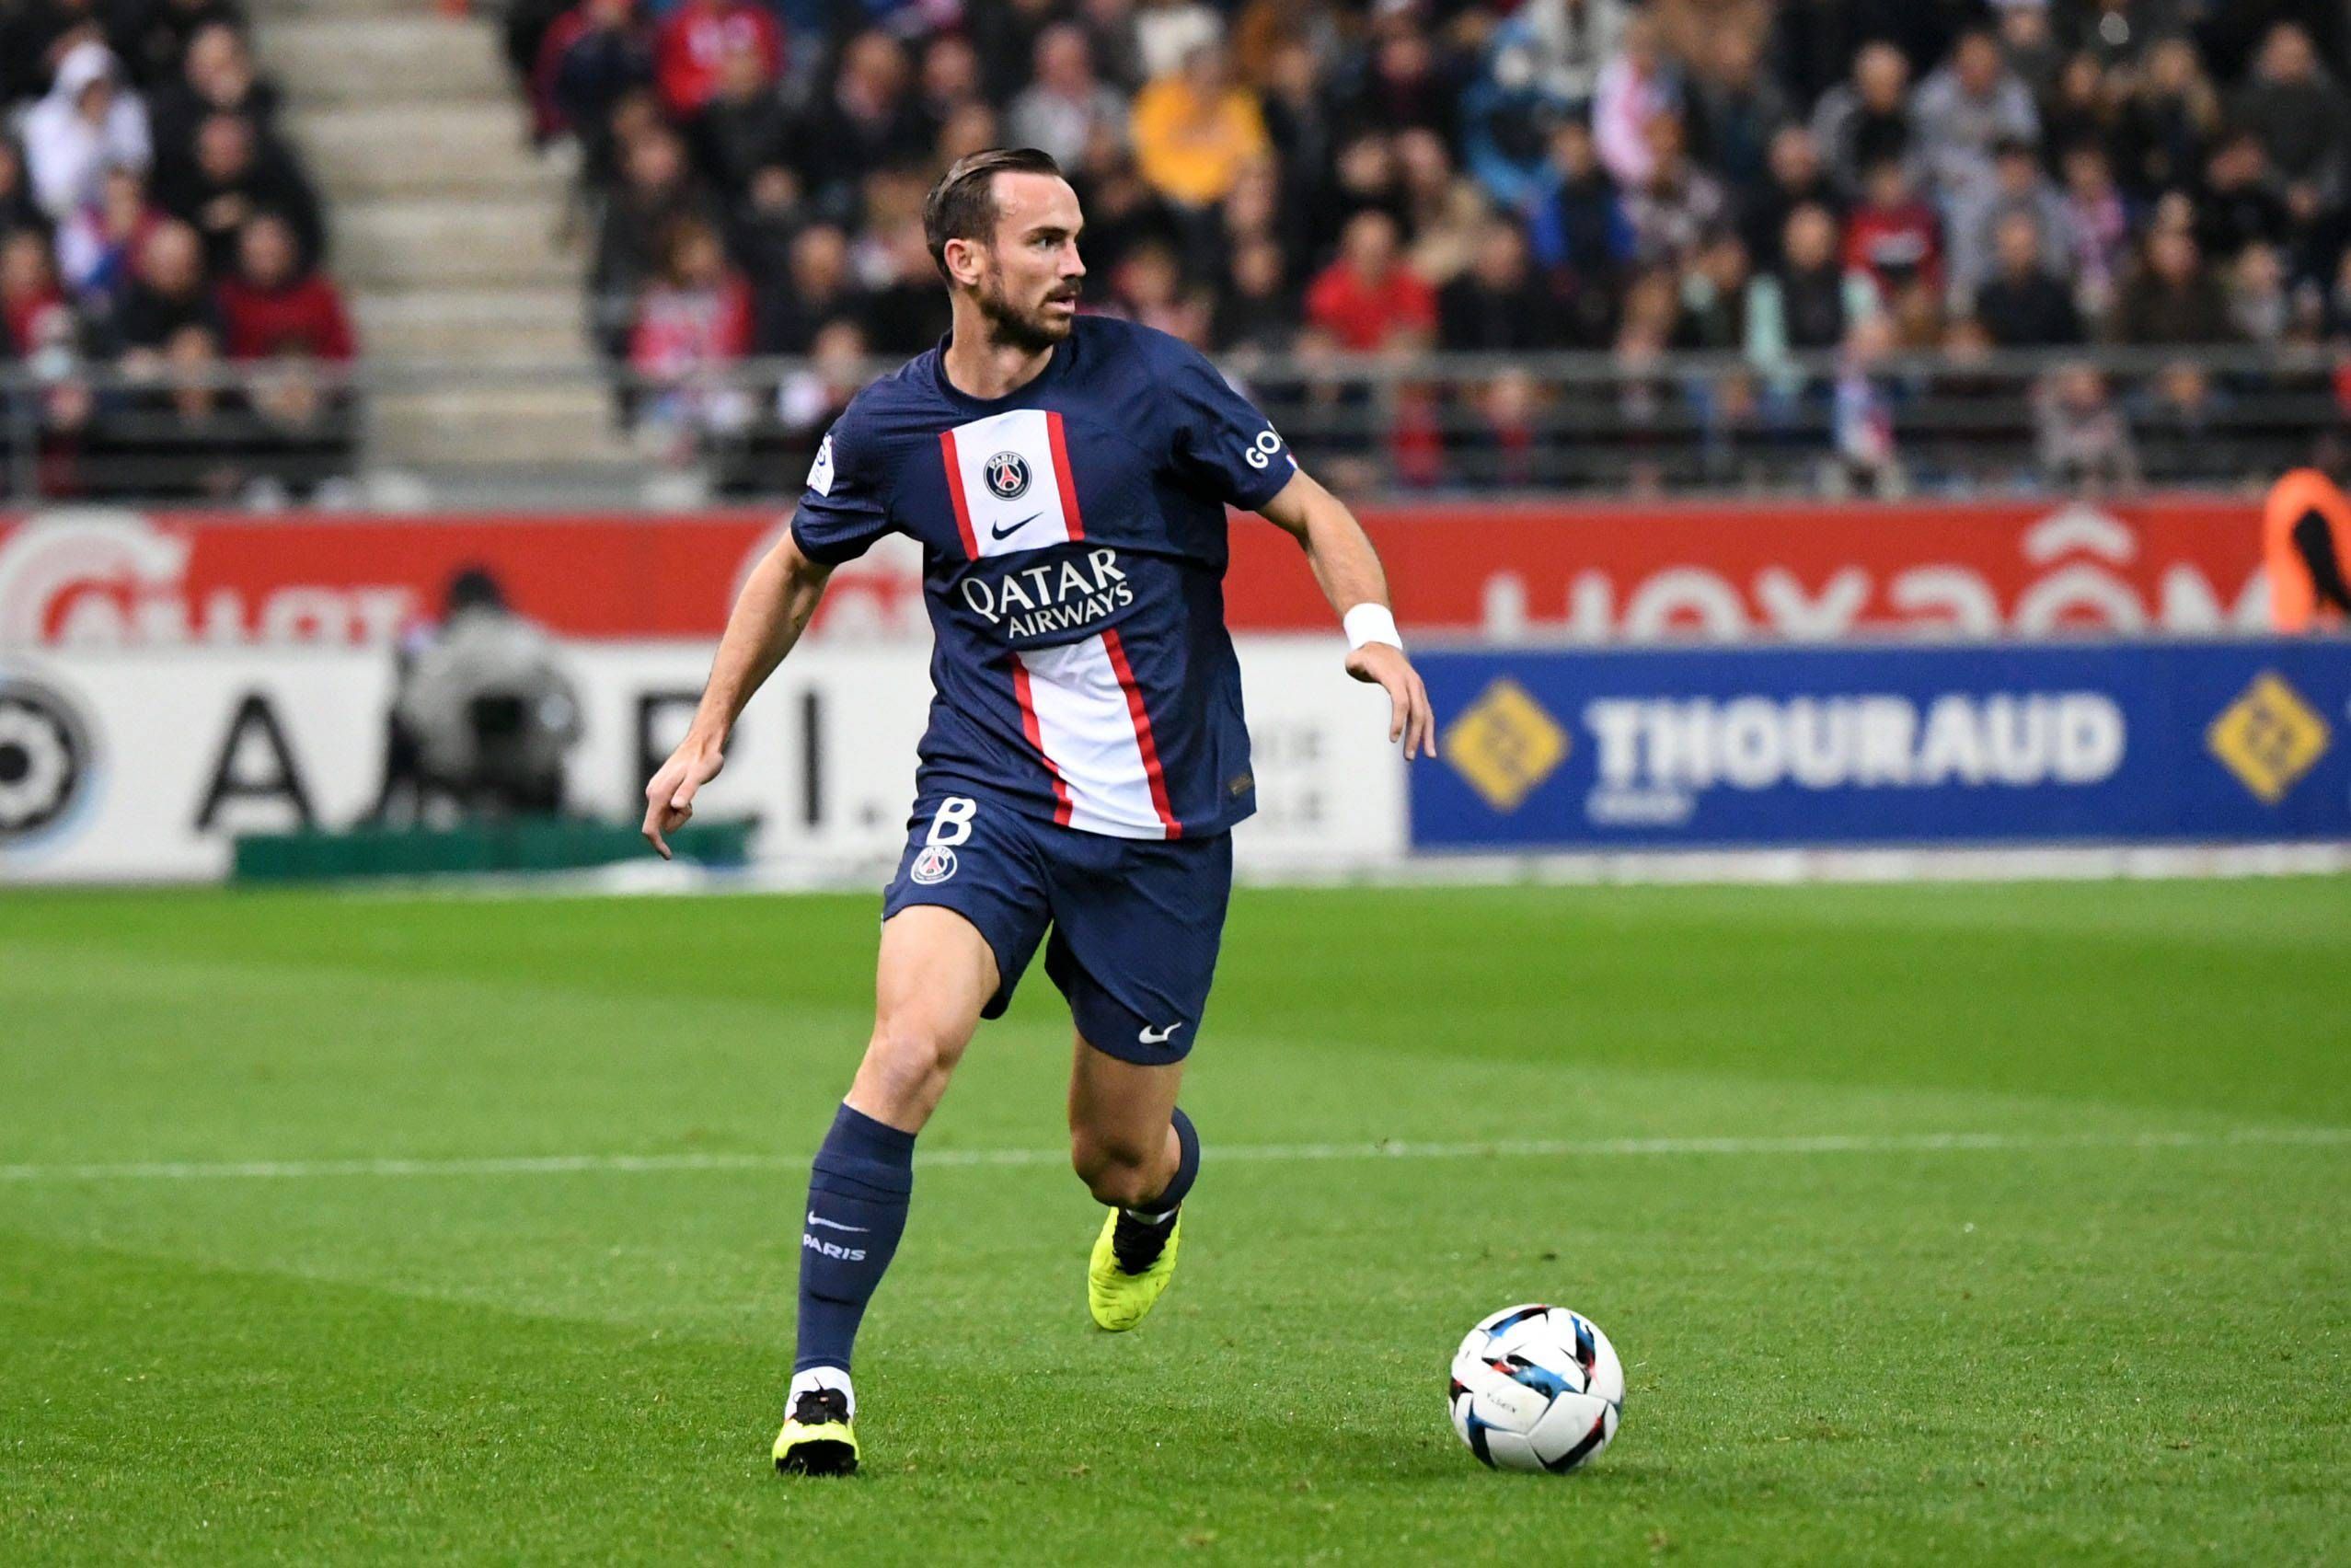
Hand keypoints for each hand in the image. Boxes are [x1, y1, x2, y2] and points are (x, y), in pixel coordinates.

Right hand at [641, 735, 725, 859]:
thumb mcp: (699, 776)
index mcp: (658, 794)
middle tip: (692, 804)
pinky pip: (671, 809)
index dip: (657, 844)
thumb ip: (687, 791)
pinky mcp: (662, 790)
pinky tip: (688, 791)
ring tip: (691, 793)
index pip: (650, 827)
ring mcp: (656, 792)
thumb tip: (676, 807)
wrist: (702, 743)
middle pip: (662, 824)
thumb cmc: (704, 759)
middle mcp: (652, 793)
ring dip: (681, 813)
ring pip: (668, 816)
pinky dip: (681, 806)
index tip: (669, 857)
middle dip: (678, 821)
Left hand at [1344, 642, 1437, 760]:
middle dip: (1414, 735)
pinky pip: (1426, 714)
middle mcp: (1411, 682)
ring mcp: (1418, 688)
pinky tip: (1427, 747)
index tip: (1393, 739)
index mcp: (1396, 676)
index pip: (1401, 701)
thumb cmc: (1364, 657)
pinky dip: (1427, 730)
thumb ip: (1355, 663)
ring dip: (1426, 736)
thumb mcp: (1355, 659)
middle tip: (1408, 757)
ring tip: (1427, 756)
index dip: (1399, 720)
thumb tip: (1355, 666)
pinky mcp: (1419, 694)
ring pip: (1426, 714)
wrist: (1381, 646)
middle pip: (1417, 712)